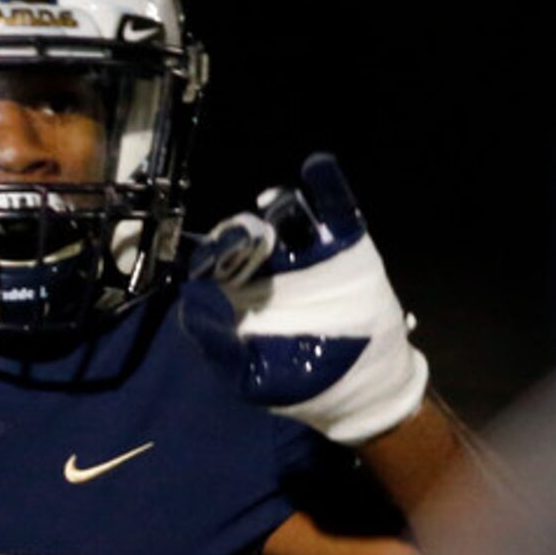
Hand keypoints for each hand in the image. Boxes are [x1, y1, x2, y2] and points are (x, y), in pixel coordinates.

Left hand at [175, 153, 427, 445]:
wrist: (361, 386)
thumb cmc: (297, 381)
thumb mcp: (250, 375)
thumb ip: (218, 343)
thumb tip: (194, 297)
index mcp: (233, 294)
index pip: (211, 264)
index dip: (206, 257)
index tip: (206, 260)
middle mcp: (264, 267)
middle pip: (245, 235)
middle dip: (239, 232)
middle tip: (244, 237)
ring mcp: (305, 253)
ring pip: (285, 218)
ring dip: (277, 209)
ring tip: (275, 207)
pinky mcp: (345, 246)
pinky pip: (337, 211)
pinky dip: (328, 188)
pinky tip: (318, 169)